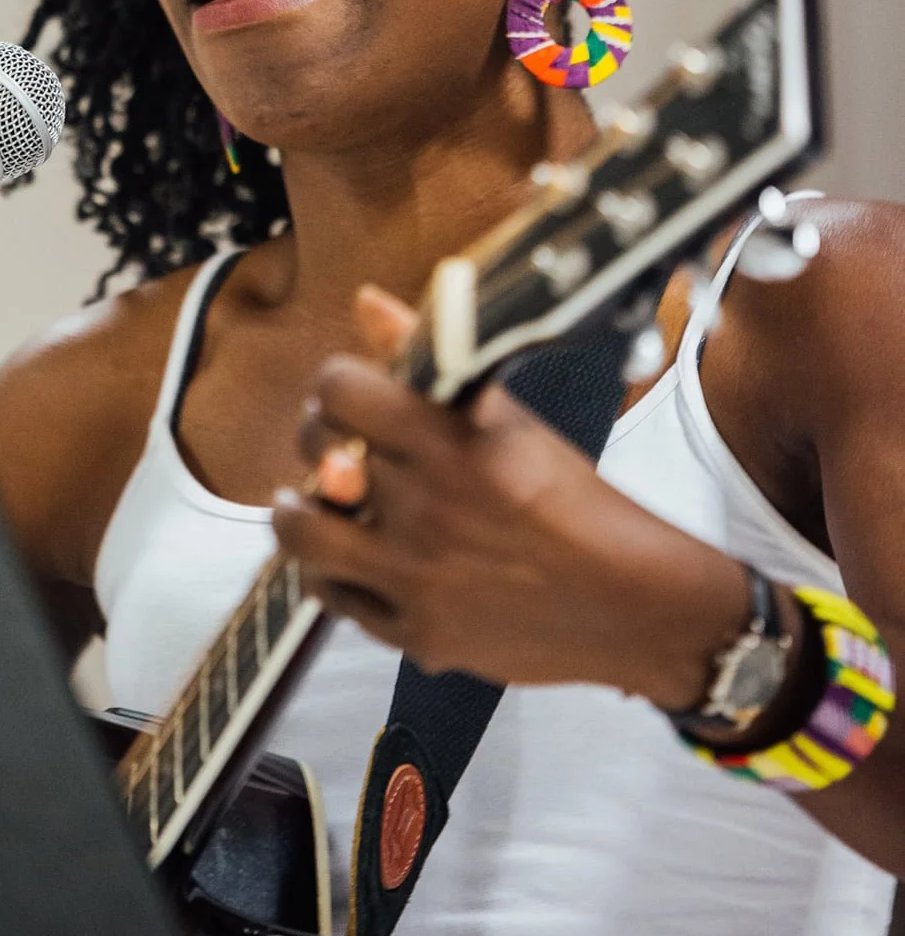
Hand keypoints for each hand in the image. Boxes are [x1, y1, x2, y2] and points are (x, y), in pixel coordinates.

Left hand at [271, 286, 749, 705]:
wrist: (633, 606)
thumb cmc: (576, 504)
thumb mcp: (507, 419)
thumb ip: (427, 359)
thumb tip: (366, 301)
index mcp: (451, 443)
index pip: (338, 389)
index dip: (337, 386)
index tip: (352, 396)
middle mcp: (425, 509)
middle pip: (315, 456)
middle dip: (320, 443)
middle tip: (340, 448)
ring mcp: (416, 578)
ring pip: (302, 535)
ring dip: (302, 512)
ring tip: (322, 504)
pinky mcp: (417, 635)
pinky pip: (332, 599)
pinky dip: (330, 572)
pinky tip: (353, 555)